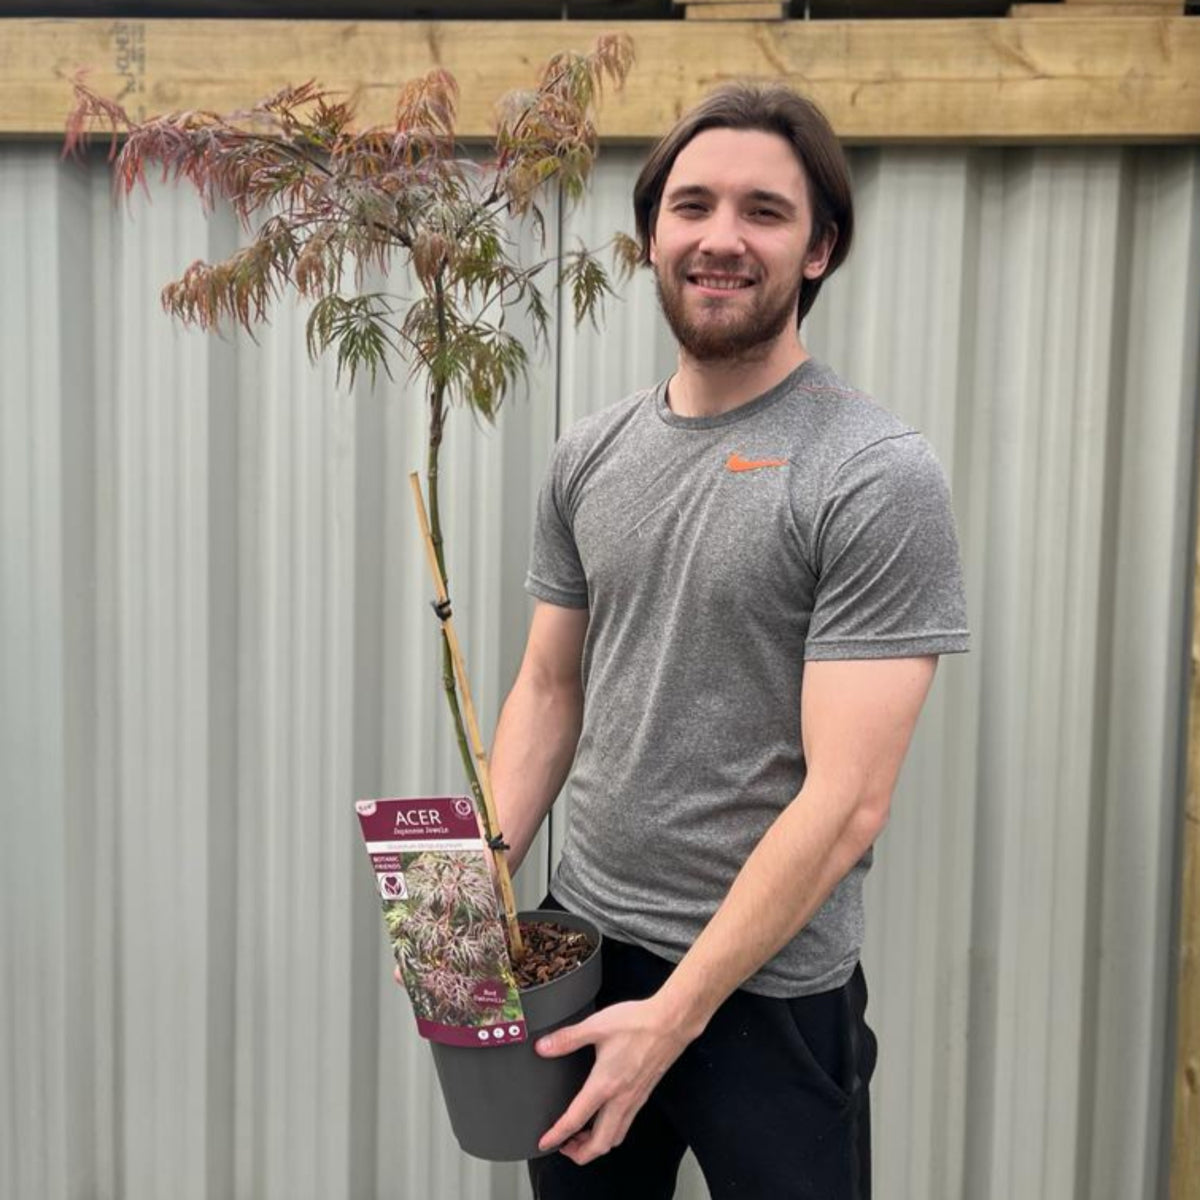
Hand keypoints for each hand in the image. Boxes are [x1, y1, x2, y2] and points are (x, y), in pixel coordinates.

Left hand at [535, 997, 691, 1164]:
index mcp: (605, 1085)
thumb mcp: (596, 1026)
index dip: (557, 1135)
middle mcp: (621, 1099)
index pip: (575, 1120)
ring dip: (596, 1145)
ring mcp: (635, 1099)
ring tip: (582, 1137)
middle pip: (600, 1144)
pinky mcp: (644, 1094)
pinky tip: (605, 1117)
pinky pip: (626, 1124)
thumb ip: (567, 1038)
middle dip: (580, 1153)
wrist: (670, 1022)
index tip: (545, 1143)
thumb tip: (544, 1047)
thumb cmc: (637, 1023)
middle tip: (563, 1146)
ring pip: (615, 1138)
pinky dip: (611, 1132)